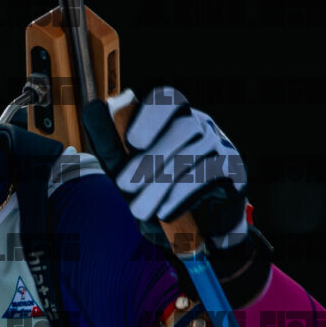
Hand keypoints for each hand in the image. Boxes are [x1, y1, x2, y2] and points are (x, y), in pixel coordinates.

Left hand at [104, 85, 249, 251]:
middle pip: (184, 126)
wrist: (196, 227)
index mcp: (173, 117)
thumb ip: (110, 141)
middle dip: (150, 158)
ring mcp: (221, 145)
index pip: (169, 99)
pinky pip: (211, 175)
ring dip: (162, 183)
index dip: (152, 115)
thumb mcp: (127, 168)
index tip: (132, 142)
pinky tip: (165, 211)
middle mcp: (201, 124)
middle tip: (123, 186)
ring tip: (140, 209)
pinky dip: (184, 194)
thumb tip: (91, 107)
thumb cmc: (157, 188)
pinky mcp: (234, 170)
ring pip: (195, 153)